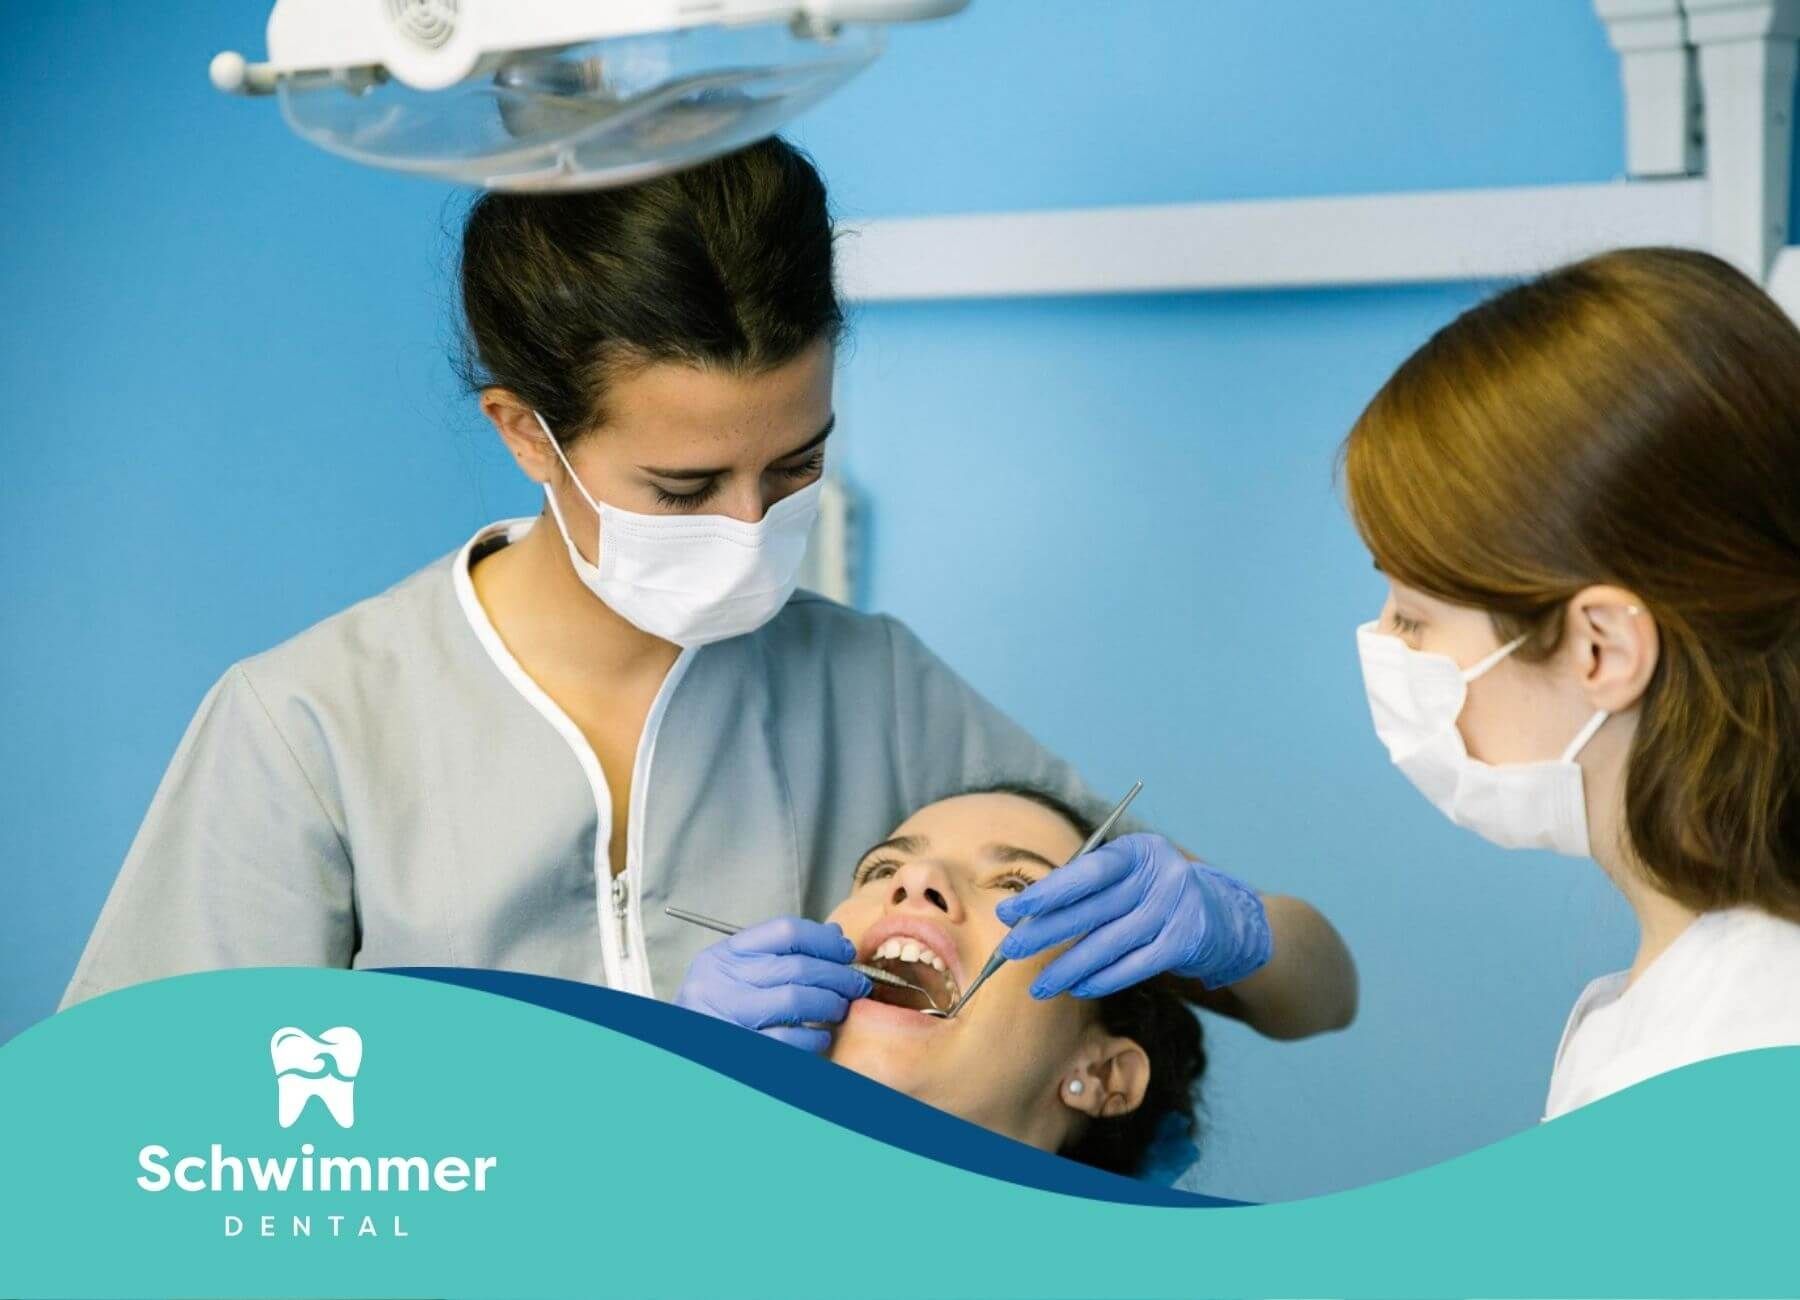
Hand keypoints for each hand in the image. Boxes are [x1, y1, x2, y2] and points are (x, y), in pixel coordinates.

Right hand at [675, 916, 871, 1052]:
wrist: (680, 1056)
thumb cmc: (716, 1013)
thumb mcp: (736, 975)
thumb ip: (779, 955)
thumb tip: (834, 938)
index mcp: (722, 956)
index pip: (785, 931)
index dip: (824, 940)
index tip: (845, 952)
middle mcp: (719, 983)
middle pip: (796, 966)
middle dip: (837, 975)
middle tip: (857, 985)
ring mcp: (726, 1018)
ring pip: (795, 1001)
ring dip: (830, 1005)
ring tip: (840, 1009)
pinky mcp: (738, 1051)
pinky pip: (788, 1042)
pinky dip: (813, 1039)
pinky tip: (819, 1038)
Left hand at [994, 833, 1271, 998]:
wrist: (1225, 918)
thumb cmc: (1156, 896)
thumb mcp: (1128, 878)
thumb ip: (1087, 889)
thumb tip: (1026, 915)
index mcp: (1138, 850)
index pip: (1086, 870)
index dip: (1047, 892)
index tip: (1011, 911)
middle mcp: (1160, 874)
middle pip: (1093, 907)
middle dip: (1045, 932)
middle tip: (1009, 951)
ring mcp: (1177, 907)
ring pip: (1110, 942)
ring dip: (1069, 967)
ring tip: (1039, 986)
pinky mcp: (1186, 941)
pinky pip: (1136, 965)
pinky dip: (1103, 979)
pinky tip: (1077, 987)